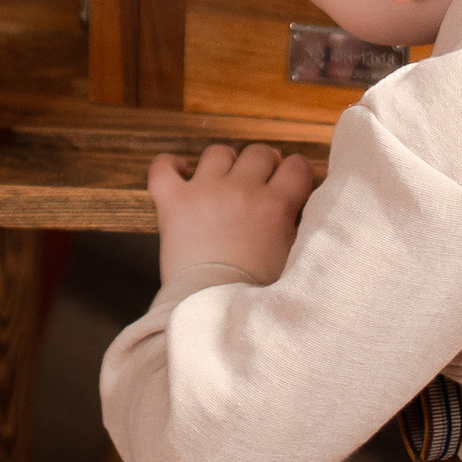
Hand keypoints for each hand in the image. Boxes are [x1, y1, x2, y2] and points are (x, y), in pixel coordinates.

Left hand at [145, 139, 317, 289]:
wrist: (213, 309)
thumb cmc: (253, 293)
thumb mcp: (292, 258)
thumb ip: (296, 227)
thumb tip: (298, 208)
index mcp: (276, 205)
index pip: (297, 166)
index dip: (295, 172)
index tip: (288, 181)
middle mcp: (242, 190)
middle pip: (258, 152)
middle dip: (262, 164)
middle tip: (257, 183)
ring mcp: (205, 191)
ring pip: (217, 153)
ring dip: (223, 162)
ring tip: (222, 180)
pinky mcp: (174, 201)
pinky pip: (163, 167)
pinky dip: (169, 165)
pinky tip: (179, 171)